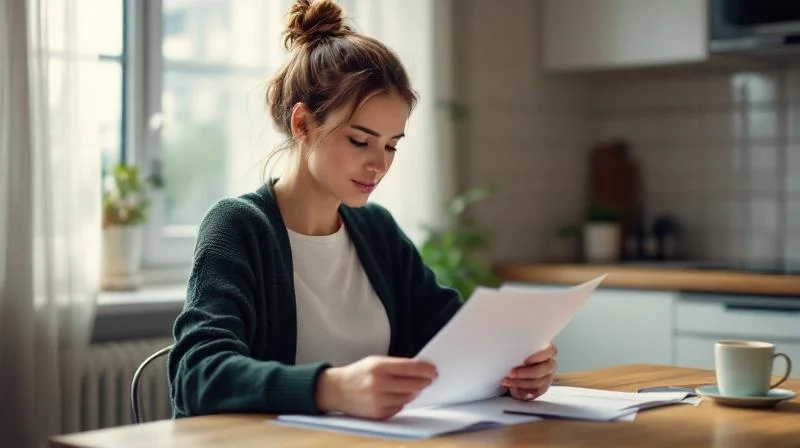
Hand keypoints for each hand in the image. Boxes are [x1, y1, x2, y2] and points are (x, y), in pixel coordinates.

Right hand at [315, 356, 437, 419]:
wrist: (337, 391)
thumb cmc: (358, 374)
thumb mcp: (375, 362)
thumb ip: (397, 365)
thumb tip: (421, 370)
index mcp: (378, 367)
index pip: (411, 368)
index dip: (426, 369)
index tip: (434, 370)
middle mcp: (378, 384)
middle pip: (414, 385)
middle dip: (424, 382)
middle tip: (430, 379)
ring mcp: (378, 401)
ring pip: (408, 398)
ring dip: (413, 392)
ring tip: (412, 386)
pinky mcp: (378, 414)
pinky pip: (399, 408)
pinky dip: (401, 402)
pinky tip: (397, 395)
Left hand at [501, 343, 556, 400]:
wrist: (518, 369)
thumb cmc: (520, 356)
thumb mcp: (520, 350)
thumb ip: (520, 349)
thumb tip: (508, 348)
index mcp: (548, 351)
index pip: (550, 351)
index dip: (538, 356)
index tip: (525, 361)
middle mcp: (550, 364)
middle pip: (544, 369)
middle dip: (526, 373)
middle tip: (511, 373)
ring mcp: (548, 377)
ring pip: (538, 382)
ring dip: (521, 383)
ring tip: (507, 381)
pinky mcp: (542, 388)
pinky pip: (535, 392)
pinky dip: (523, 391)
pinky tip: (513, 389)